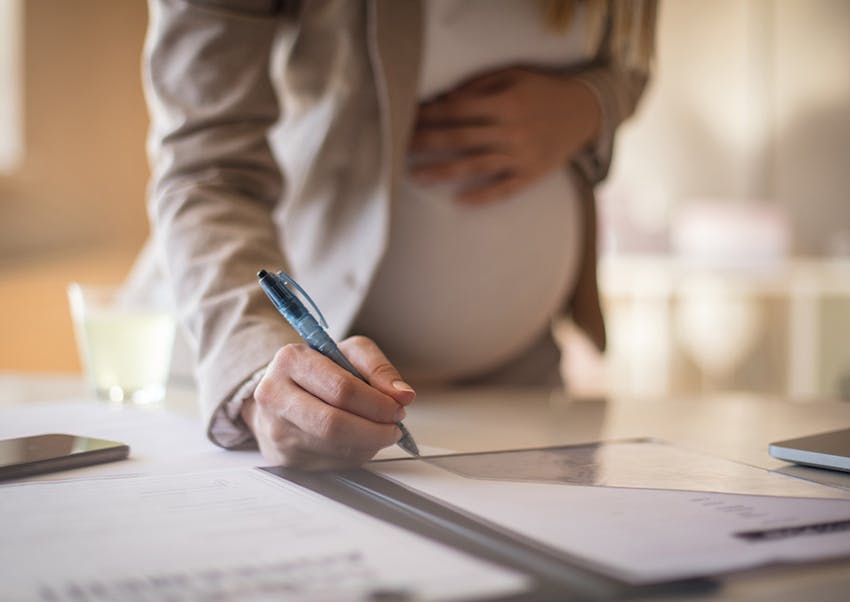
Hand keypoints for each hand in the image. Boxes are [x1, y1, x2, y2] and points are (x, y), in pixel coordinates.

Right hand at [240, 336, 414, 468]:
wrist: (281, 394)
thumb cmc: (318, 372)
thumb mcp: (349, 353)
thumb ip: (379, 367)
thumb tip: (402, 394)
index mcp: (291, 361)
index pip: (341, 389)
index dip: (377, 403)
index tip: (398, 407)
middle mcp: (275, 396)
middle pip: (334, 424)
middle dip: (375, 429)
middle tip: (394, 426)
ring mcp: (277, 431)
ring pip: (334, 448)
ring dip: (369, 444)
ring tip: (379, 431)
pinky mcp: (284, 459)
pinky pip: (331, 464)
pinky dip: (355, 454)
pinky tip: (358, 441)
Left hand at [411, 67, 600, 203]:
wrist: (586, 112)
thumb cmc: (543, 91)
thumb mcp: (515, 76)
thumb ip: (480, 86)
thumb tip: (444, 99)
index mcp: (505, 103)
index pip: (458, 110)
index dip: (430, 114)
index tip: (407, 119)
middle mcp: (512, 130)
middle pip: (460, 138)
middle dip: (427, 142)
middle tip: (399, 147)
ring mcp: (522, 155)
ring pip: (475, 165)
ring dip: (443, 171)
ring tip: (416, 176)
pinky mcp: (531, 175)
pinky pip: (503, 189)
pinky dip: (481, 196)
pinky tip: (458, 201)